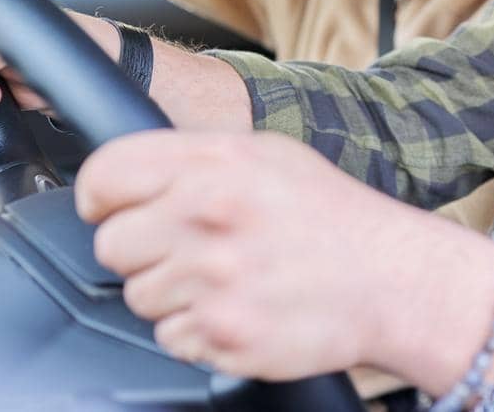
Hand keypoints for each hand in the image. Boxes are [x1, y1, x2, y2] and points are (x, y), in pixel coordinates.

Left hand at [77, 130, 426, 379]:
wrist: (391, 279)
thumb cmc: (332, 216)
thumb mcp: (268, 155)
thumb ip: (196, 159)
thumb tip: (129, 174)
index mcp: (216, 164)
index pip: (105, 174)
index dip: (102, 196)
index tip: (114, 207)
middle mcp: (208, 217)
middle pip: (111, 244)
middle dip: (144, 250)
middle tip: (192, 248)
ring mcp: (213, 280)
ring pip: (138, 297)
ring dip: (173, 293)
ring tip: (228, 277)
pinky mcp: (221, 333)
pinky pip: (170, 338)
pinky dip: (199, 329)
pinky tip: (240, 306)